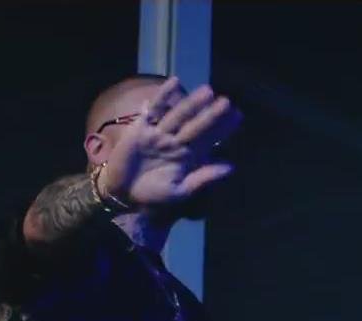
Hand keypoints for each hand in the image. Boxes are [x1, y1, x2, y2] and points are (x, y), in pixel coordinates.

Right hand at [96, 77, 241, 209]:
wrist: (122, 194)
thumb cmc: (152, 195)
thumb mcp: (180, 190)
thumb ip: (203, 178)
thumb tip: (231, 167)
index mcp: (188, 156)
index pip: (209, 139)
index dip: (224, 128)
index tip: (239, 116)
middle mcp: (176, 142)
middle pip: (197, 125)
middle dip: (211, 115)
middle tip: (226, 102)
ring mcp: (160, 133)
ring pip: (179, 115)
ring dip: (192, 103)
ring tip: (207, 91)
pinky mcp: (142, 128)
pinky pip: (154, 110)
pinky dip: (163, 97)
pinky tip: (175, 83)